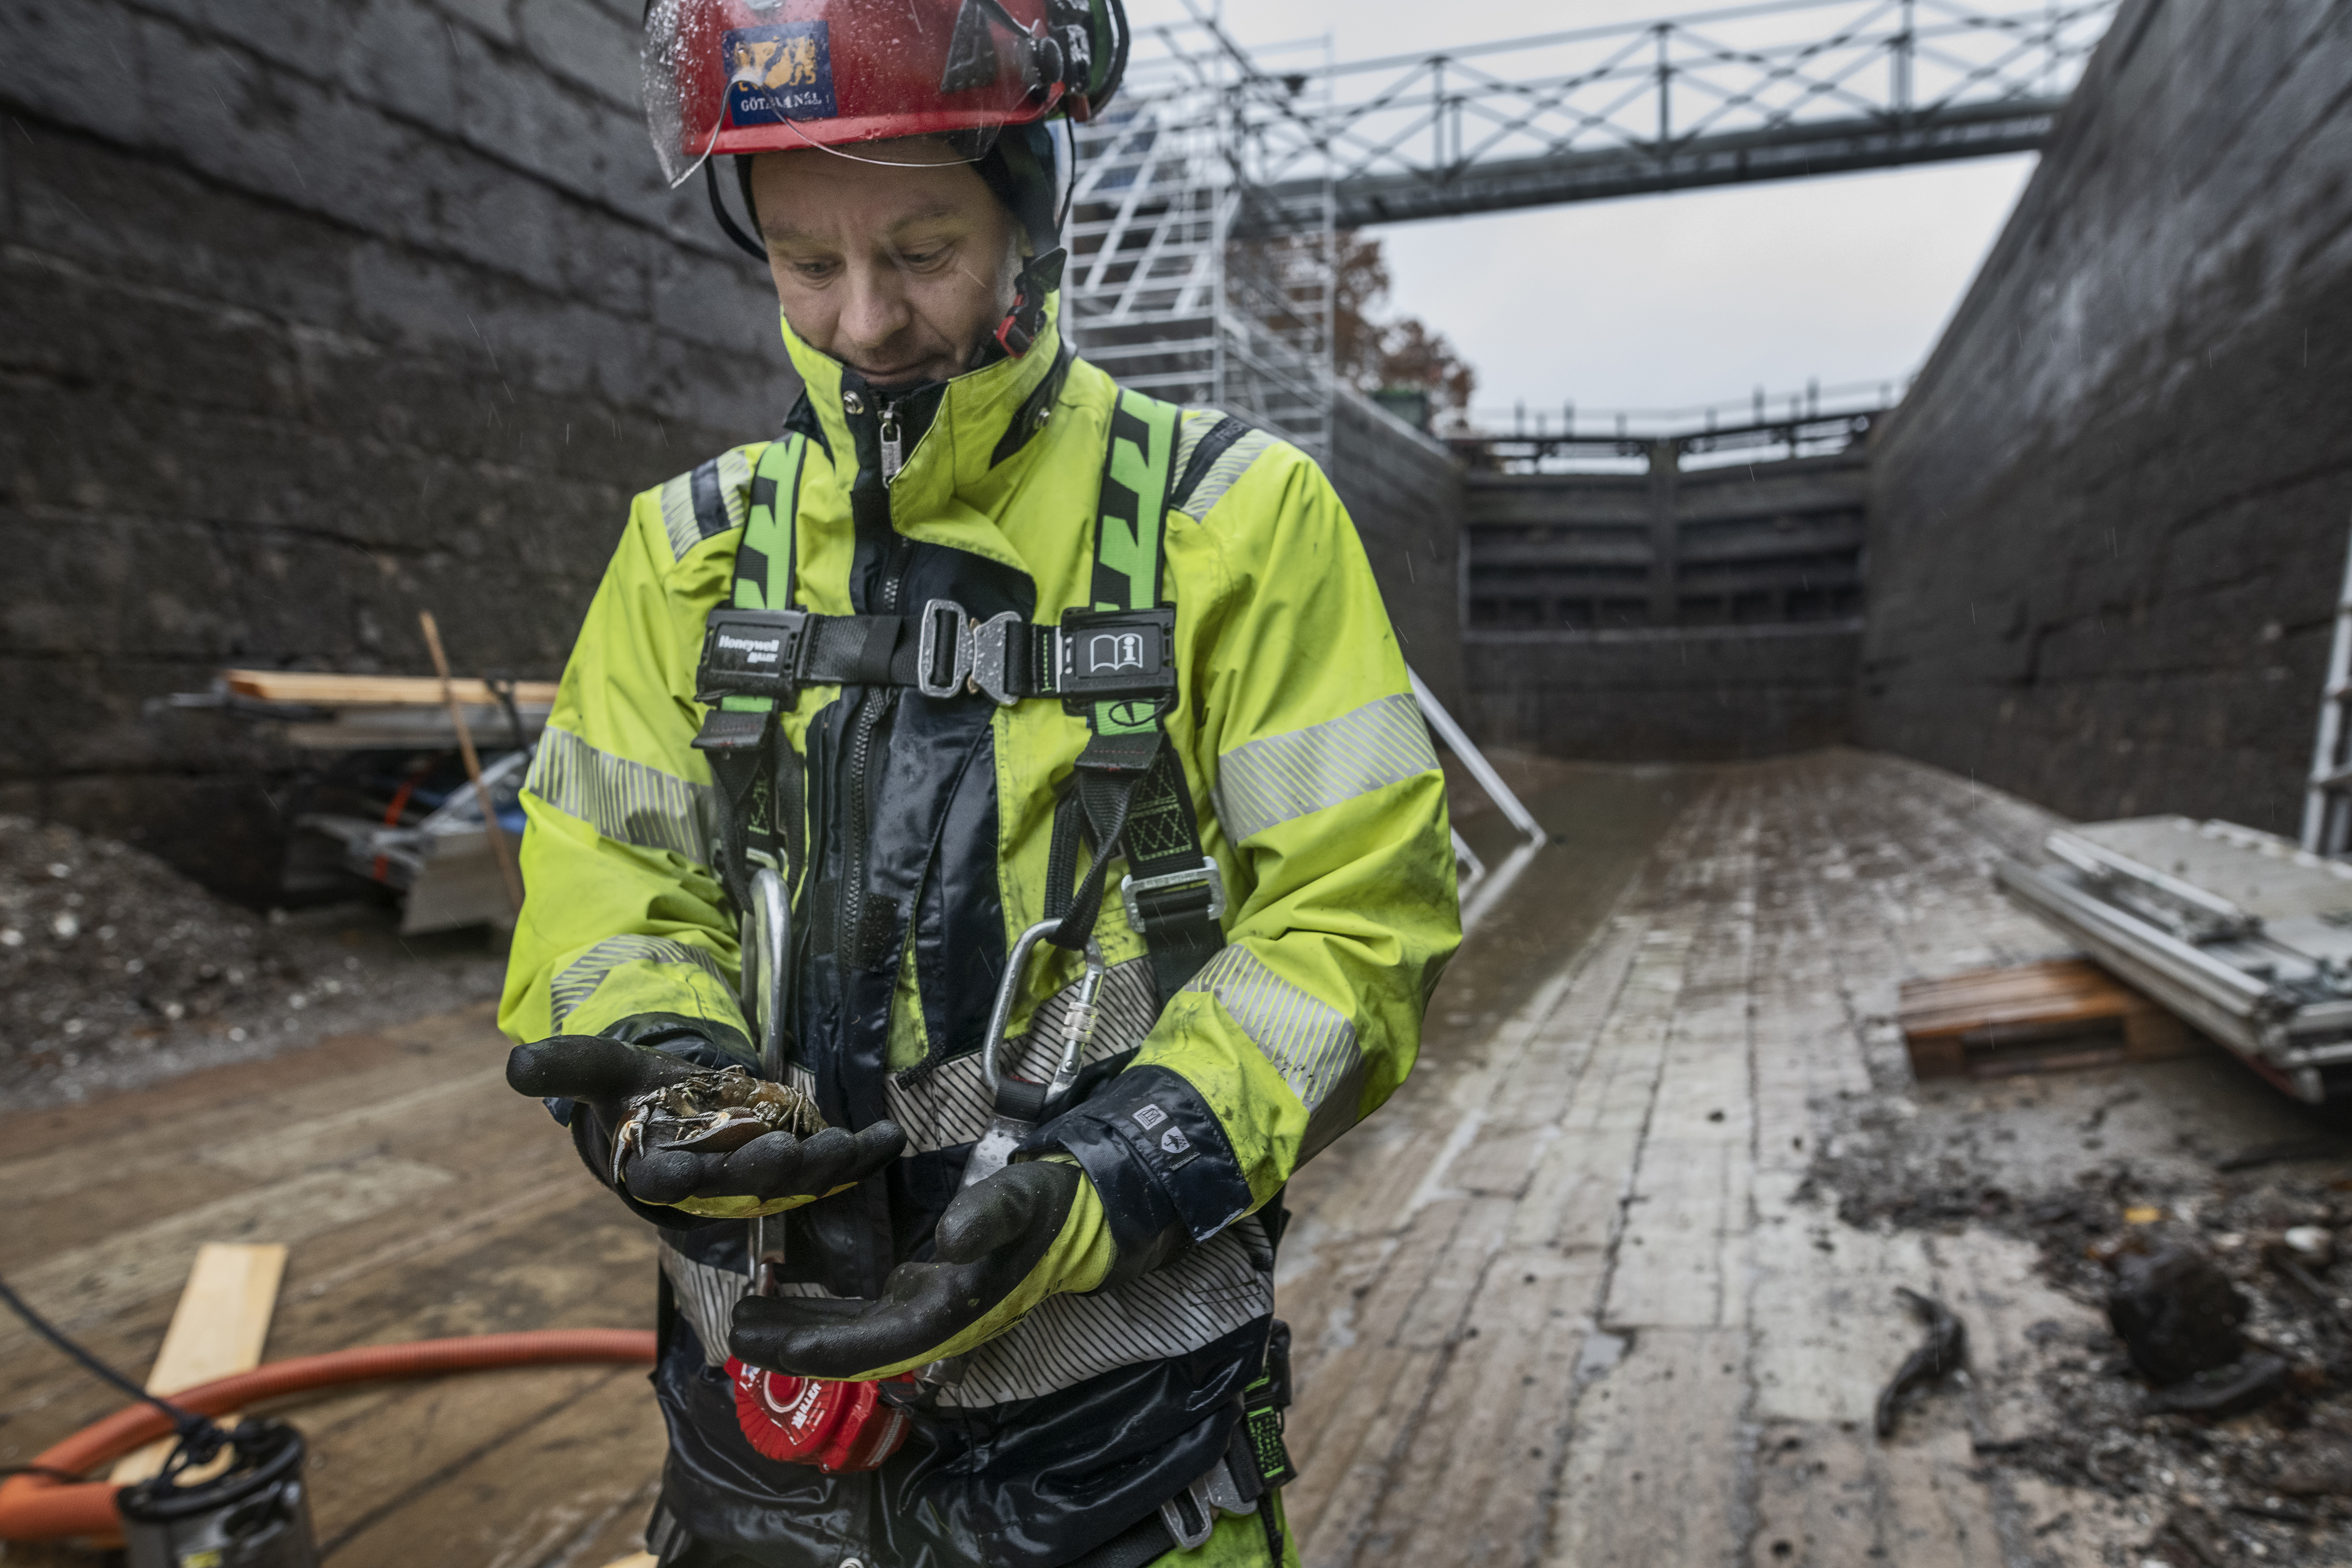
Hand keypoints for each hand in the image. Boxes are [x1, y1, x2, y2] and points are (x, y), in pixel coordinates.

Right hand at [505, 1035, 902, 1215]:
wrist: (677, 1114)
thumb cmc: (636, 1096)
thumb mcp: (600, 1070)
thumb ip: (565, 1066)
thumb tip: (514, 1065)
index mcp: (658, 1168)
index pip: (665, 1179)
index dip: (677, 1175)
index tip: (686, 1167)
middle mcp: (712, 1185)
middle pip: (740, 1183)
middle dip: (765, 1170)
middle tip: (788, 1150)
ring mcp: (758, 1181)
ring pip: (791, 1181)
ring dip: (819, 1165)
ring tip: (846, 1143)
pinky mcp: (795, 1166)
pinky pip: (832, 1168)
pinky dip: (861, 1155)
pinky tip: (887, 1139)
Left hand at [729, 1159, 1111, 1379]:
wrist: (1077, 1217)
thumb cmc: (1045, 1208)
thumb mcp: (1021, 1199)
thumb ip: (988, 1218)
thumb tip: (950, 1241)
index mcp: (951, 1310)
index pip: (873, 1345)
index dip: (816, 1347)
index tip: (766, 1340)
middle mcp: (932, 1323)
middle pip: (850, 1349)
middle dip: (793, 1345)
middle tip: (736, 1331)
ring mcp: (927, 1311)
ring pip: (853, 1335)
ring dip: (803, 1332)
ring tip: (749, 1320)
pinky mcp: (924, 1295)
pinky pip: (864, 1315)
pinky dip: (826, 1314)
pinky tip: (793, 1299)